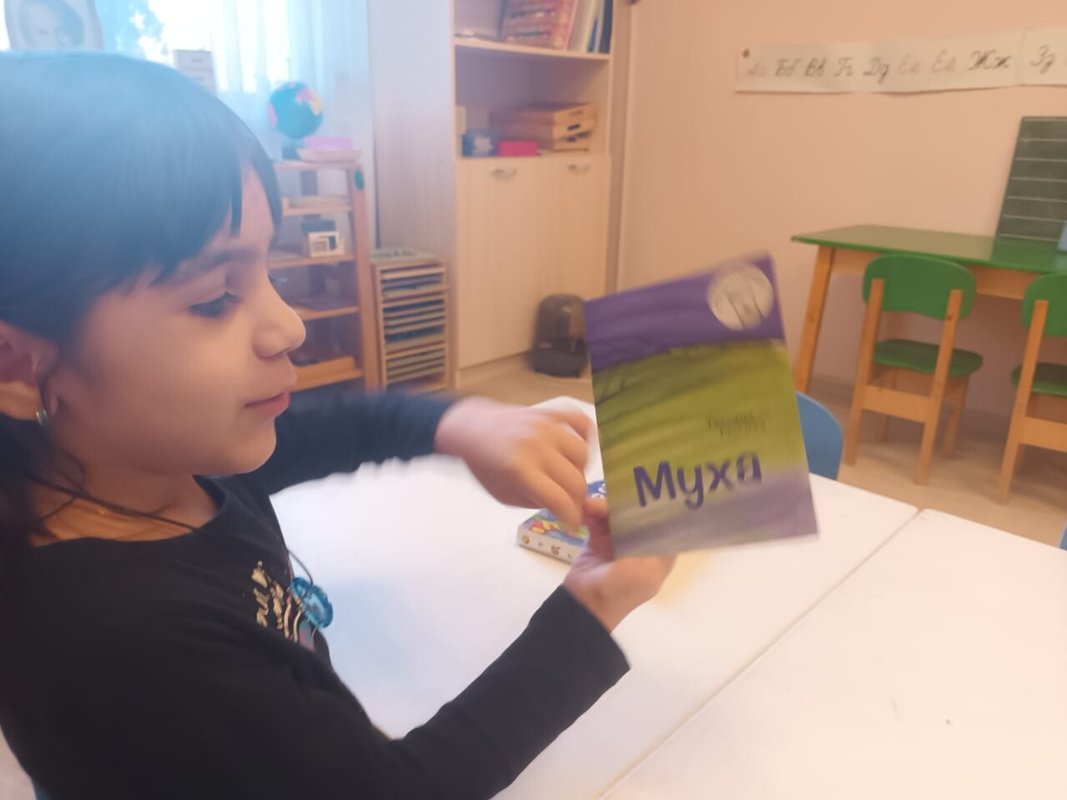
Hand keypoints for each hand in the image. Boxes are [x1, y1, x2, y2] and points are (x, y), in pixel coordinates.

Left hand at [434, 397, 591, 529]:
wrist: (473, 428)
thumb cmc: (486, 465)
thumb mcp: (504, 495)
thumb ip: (536, 501)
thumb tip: (566, 507)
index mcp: (520, 470)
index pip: (559, 500)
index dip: (571, 518)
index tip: (573, 524)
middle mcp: (536, 446)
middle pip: (576, 481)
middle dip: (577, 500)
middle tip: (571, 504)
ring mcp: (545, 426)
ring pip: (583, 454)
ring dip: (580, 471)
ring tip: (568, 477)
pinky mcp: (550, 412)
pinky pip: (581, 423)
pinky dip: (586, 437)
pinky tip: (576, 452)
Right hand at [563, 498, 675, 631]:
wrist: (584, 604)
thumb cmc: (621, 588)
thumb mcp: (646, 566)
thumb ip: (654, 539)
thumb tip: (667, 513)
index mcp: (659, 558)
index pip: (666, 528)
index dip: (662, 509)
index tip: (656, 489)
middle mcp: (641, 548)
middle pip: (639, 517)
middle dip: (628, 503)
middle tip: (620, 489)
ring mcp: (619, 544)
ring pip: (617, 517)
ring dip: (605, 508)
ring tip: (593, 506)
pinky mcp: (598, 542)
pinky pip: (598, 521)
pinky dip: (592, 514)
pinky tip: (586, 510)